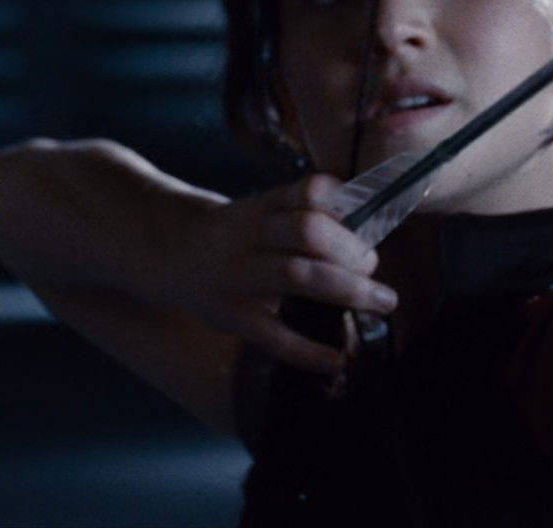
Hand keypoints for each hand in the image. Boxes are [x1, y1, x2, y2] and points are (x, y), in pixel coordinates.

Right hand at [176, 173, 398, 374]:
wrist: (170, 253)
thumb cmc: (240, 235)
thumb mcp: (265, 212)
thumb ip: (309, 216)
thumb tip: (374, 231)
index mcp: (265, 208)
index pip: (308, 192)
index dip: (345, 203)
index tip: (369, 217)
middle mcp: (251, 236)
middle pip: (307, 231)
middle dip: (351, 249)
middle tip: (371, 264)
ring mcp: (239, 277)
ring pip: (296, 275)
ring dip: (347, 289)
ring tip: (382, 302)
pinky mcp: (232, 317)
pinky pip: (272, 336)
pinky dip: (308, 352)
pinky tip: (338, 360)